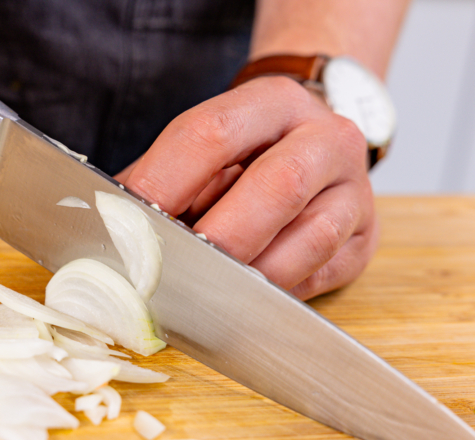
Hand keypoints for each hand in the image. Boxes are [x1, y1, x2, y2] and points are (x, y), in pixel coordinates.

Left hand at [115, 76, 378, 299]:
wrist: (314, 149)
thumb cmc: (247, 155)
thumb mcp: (205, 149)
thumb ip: (161, 182)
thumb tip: (110, 229)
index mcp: (273, 103)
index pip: (212, 134)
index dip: (165, 182)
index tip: (128, 225)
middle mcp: (326, 139)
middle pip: (278, 185)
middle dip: (219, 238)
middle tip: (173, 274)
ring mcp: (355, 191)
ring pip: (312, 237)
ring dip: (252, 275)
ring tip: (205, 296)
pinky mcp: (364, 240)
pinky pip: (321, 274)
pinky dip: (275, 293)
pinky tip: (242, 300)